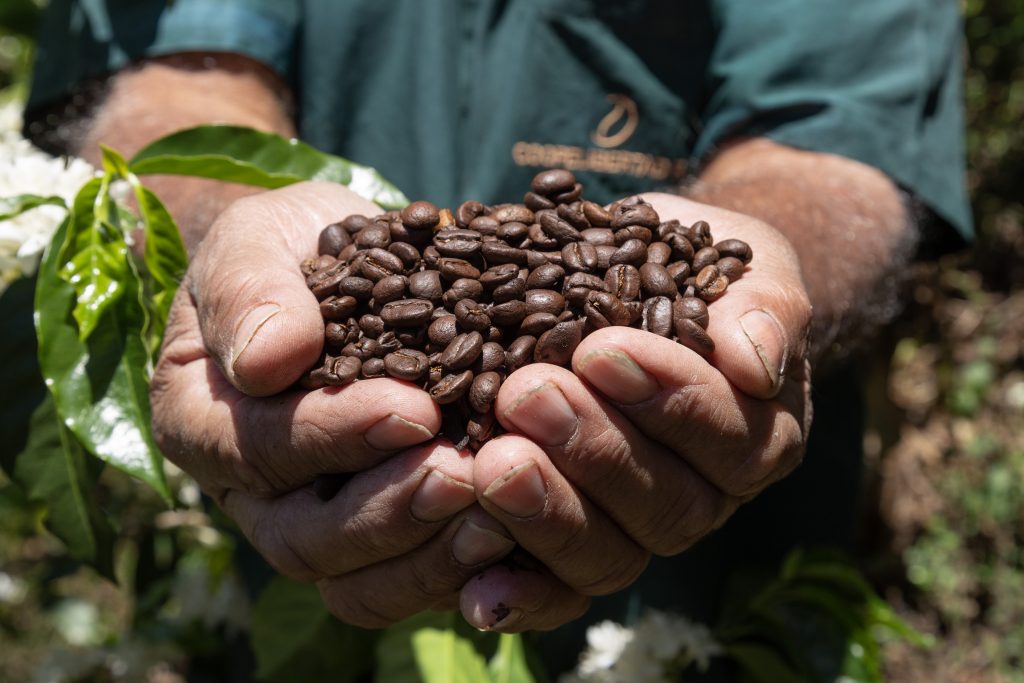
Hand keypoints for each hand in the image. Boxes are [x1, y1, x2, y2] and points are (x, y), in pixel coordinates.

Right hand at [151, 182, 514, 626]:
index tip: (414, 408)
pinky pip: (414, 584)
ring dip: (429, 558)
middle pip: (306, 539)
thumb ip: (248, 290)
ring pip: (359, 583)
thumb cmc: (288, 250)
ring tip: (499, 519)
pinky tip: (518, 538)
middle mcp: (256, 493)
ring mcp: (319, 524)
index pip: (260, 448)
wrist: (333, 265)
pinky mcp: (384, 539)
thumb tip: (268, 359)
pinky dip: (465, 571)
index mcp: (205, 423)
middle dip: (387, 513)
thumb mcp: (254, 242)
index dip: (334, 436)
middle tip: (462, 477)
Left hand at [459, 193, 812, 630]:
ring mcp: (635, 533)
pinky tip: (478, 590)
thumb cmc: (698, 279)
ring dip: (549, 511)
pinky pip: (558, 593)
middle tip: (527, 394)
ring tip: (490, 462)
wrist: (652, 289)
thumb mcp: (746, 269)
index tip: (601, 349)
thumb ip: (763, 310)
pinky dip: (522, 596)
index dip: (669, 398)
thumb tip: (755, 363)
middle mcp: (701, 498)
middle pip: (666, 505)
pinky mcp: (574, 554)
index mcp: (754, 437)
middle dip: (594, 450)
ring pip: (610, 553)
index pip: (726, 434)